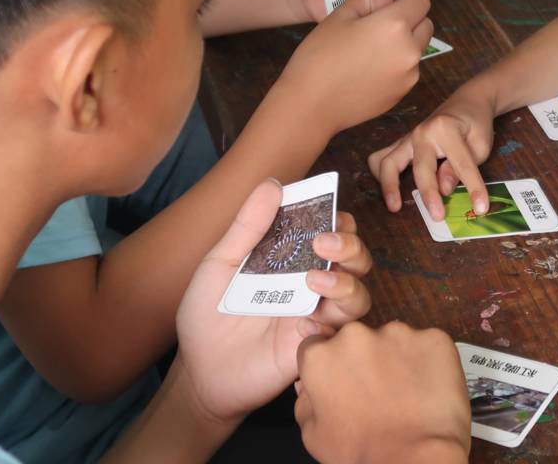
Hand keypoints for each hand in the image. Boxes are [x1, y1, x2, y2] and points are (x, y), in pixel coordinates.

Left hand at [173, 180, 350, 426]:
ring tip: (315, 282)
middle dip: (351, 246)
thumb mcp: (219, 265)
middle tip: (324, 243)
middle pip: (357, 260)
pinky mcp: (313, 348)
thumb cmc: (207, 316)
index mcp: (293, 261)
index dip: (339, 220)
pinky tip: (303, 324)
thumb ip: (247, 227)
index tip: (330, 211)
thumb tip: (273, 184)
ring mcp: (316, 317)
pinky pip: (338, 334)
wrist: (198, 372)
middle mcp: (312, 286)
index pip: (333, 232)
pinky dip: (328, 324)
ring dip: (346, 284)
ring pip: (358, 296)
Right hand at [278, 0, 432, 133]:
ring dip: (404, 45)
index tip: (390, 6)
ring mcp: (409, 75)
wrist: (311, 105)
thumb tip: (386, 3)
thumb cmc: (320, 56)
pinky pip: (408, 71)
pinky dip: (396, 66)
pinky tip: (369, 72)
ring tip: (371, 52)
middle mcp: (410, 50)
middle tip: (381, 27)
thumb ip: (368, 0)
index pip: (422, 1)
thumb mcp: (339, 15)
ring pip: (418, 49)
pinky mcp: (403, 93)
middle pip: (426, 25)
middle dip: (411, 21)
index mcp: (395, 25)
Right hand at [294, 322, 470, 463]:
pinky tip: (426, 388)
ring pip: (393, 339)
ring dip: (396, 358)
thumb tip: (309, 386)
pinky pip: (427, 344)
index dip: (331, 366)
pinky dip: (427, 362)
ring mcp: (398, 333)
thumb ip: (305, 401)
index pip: (318, 346)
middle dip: (364, 359)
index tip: (343, 381)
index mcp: (322, 356)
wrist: (416, 458)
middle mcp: (357, 335)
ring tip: (404, 394)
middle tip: (376, 392)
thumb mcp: (314, 435)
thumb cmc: (364, 451)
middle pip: (357, 339)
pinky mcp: (433, 338)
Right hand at [368, 89, 495, 220]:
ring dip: (388, 185)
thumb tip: (443, 188)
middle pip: (421, 168)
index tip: (481, 208)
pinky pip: (381, 157)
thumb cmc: (476, 124)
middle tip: (437, 216)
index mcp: (446, 129)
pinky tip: (388, 190)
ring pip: (388, 161)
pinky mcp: (402, 144)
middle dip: (428, 194)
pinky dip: (379, 174)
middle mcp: (421, 132)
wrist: (467, 102)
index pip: (461, 165)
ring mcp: (408, 138)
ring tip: (395, 207)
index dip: (473, 189)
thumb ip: (461, 167)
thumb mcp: (480, 145)